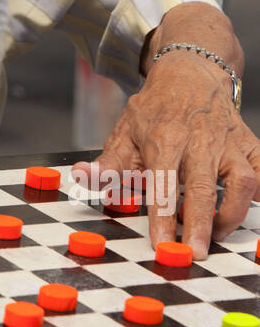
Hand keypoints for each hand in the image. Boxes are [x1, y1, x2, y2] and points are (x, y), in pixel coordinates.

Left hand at [72, 51, 259, 258]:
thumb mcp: (124, 130)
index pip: (162, 183)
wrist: (190, 73)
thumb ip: (108, 162)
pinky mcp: (250, 144)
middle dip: (201, 224)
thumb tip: (82, 176)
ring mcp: (229, 142)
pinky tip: (243, 207)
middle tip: (196, 253)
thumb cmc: (155, 109)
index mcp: (164, 139)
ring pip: (243, 182)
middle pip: (204, 188)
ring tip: (213, 231)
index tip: (162, 245)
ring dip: (231, 213)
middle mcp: (199, 141)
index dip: (162, 217)